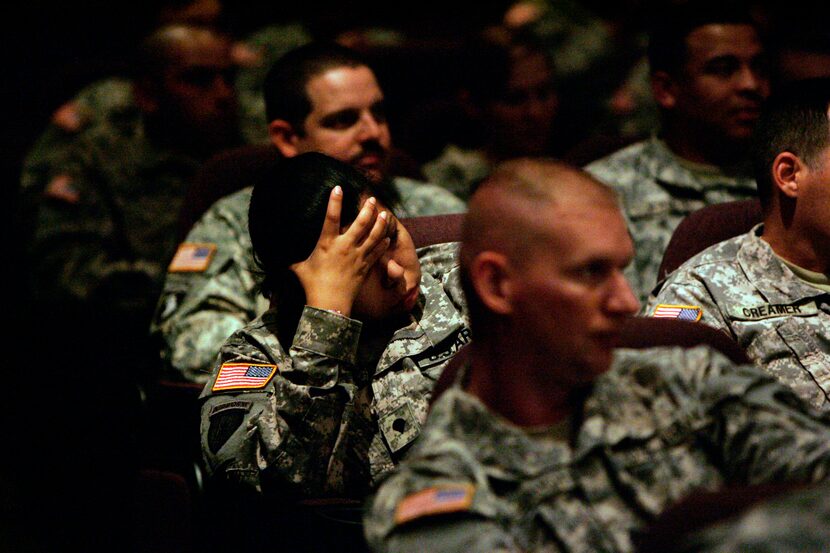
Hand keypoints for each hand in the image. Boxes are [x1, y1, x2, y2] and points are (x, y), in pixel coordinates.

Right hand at [290, 186, 389, 316]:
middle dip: (367, 209)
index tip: (338, 188)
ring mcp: (357, 256)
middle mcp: (344, 247)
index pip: (331, 217)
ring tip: (385, 214)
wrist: (329, 304)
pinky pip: (377, 252)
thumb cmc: (312, 285)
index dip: (335, 201)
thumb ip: (293, 260)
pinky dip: (383, 244)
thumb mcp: (300, 269)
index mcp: (326, 243)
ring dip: (380, 224)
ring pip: (373, 236)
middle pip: (360, 223)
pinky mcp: (365, 267)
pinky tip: (387, 237)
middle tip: (372, 199)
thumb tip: (278, 257)